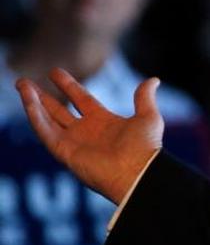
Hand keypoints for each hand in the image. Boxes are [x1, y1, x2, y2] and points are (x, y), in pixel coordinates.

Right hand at [15, 68, 162, 202]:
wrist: (139, 172)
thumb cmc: (146, 148)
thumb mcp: (148, 117)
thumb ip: (144, 98)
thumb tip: (153, 80)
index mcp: (104, 122)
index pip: (81, 99)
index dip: (68, 85)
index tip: (54, 72)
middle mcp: (86, 132)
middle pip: (58, 110)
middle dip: (42, 97)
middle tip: (25, 82)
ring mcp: (74, 142)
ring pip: (47, 119)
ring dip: (33, 103)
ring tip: (21, 85)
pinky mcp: (65, 152)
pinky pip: (45, 132)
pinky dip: (35, 116)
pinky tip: (29, 101)